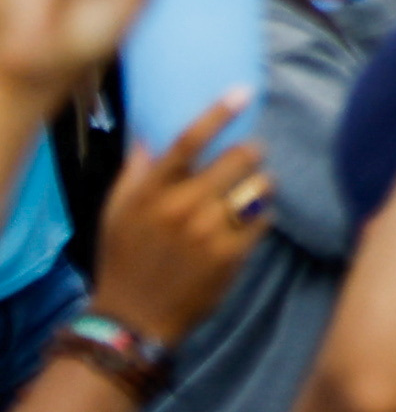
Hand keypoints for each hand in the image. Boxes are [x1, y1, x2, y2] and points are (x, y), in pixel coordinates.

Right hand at [89, 101, 267, 344]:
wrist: (132, 319)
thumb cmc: (123, 259)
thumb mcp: (116, 213)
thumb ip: (135, 172)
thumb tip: (146, 133)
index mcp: (150, 193)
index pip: (188, 141)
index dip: (219, 113)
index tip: (243, 93)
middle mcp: (180, 207)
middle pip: (239, 157)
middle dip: (250, 154)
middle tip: (247, 159)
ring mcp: (208, 232)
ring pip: (259, 186)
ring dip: (261, 184)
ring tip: (250, 192)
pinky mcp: (231, 255)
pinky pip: (264, 218)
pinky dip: (261, 216)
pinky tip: (247, 222)